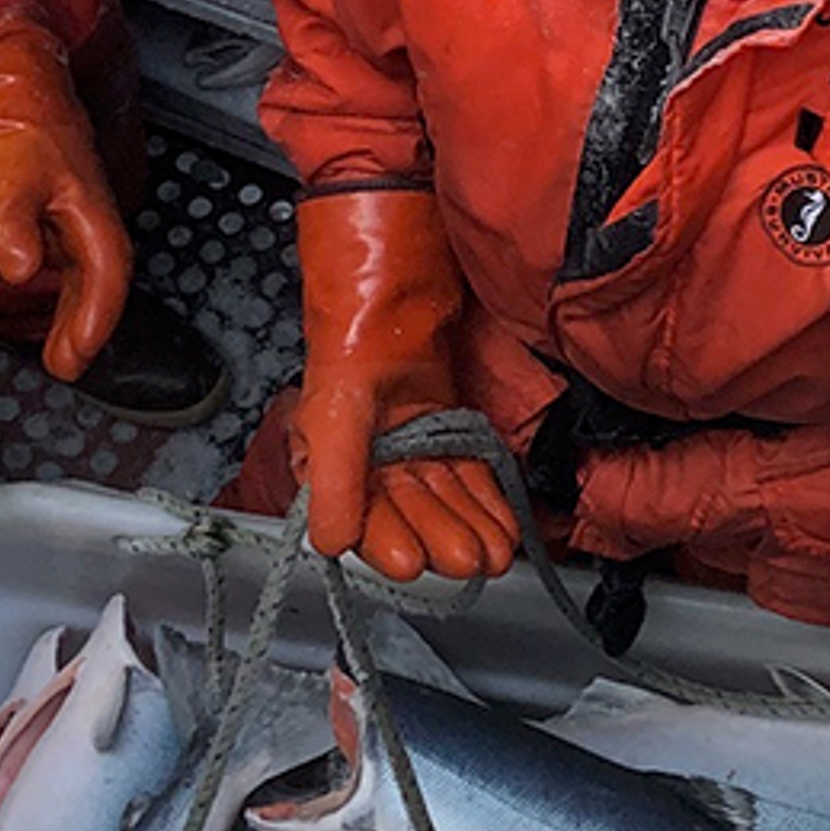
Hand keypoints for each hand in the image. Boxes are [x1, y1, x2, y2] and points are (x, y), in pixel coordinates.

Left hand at [0, 11, 128, 378]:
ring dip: (79, 310)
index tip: (74, 357)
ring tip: (60, 348)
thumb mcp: (8, 166)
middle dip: (90, 326)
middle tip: (66, 367)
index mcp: (89, 203)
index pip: (106, 273)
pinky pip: (71, 255)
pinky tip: (45, 293)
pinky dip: (65, 285)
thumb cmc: (15, 113)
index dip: (95, 320)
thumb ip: (11, 218)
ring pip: (89, 268)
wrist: (5, 73)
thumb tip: (21, 271)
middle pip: (103, 279)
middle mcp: (89, 208)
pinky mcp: (55, 200)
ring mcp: (75, 204)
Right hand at [290, 188, 517, 580]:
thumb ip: (333, 478)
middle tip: (464, 564)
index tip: (409, 563)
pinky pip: (463, 468)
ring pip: (439, 494)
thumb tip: (329, 542)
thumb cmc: (354, 324)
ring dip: (464, 525)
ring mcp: (410, 435)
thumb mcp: (337, 407)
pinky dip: (481, 497)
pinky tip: (500, 523)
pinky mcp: (444, 419)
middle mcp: (369, 450)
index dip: (382, 538)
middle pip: (406, 507)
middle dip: (435, 536)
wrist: (397, 266)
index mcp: (329, 452)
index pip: (358, 511)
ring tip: (490, 553)